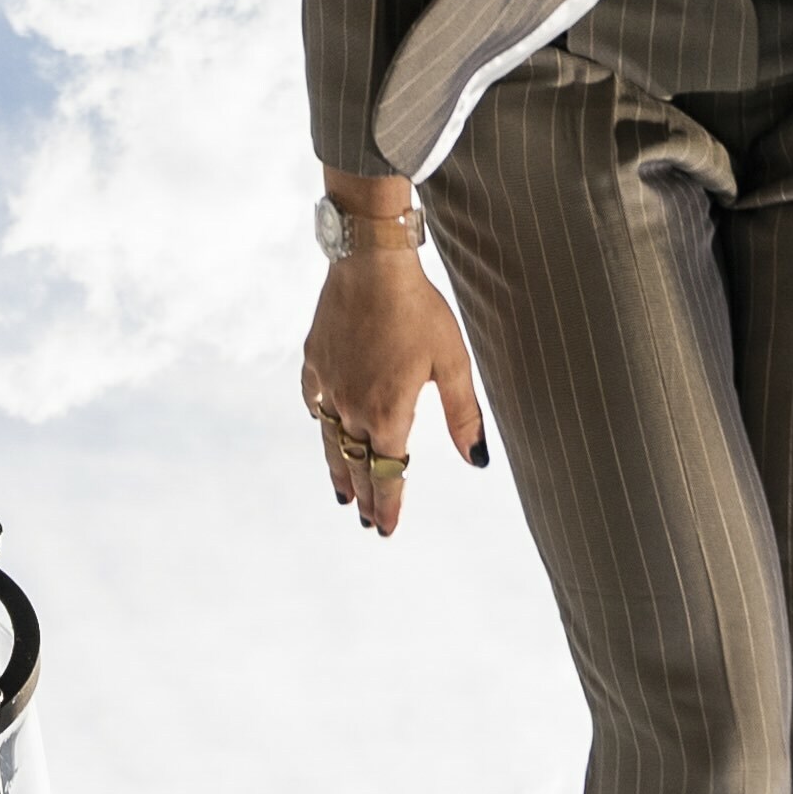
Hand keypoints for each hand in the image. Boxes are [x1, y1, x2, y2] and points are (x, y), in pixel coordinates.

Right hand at [301, 239, 484, 536]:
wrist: (370, 264)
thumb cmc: (419, 310)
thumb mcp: (453, 363)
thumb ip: (463, 416)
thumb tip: (477, 460)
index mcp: (388, 414)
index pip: (389, 474)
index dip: (390, 504)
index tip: (386, 529)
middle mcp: (353, 408)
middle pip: (358, 465)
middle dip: (365, 497)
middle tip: (366, 521)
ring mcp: (330, 385)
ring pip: (332, 441)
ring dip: (339, 470)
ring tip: (341, 494)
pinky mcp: (315, 361)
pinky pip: (315, 401)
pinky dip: (321, 420)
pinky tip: (323, 423)